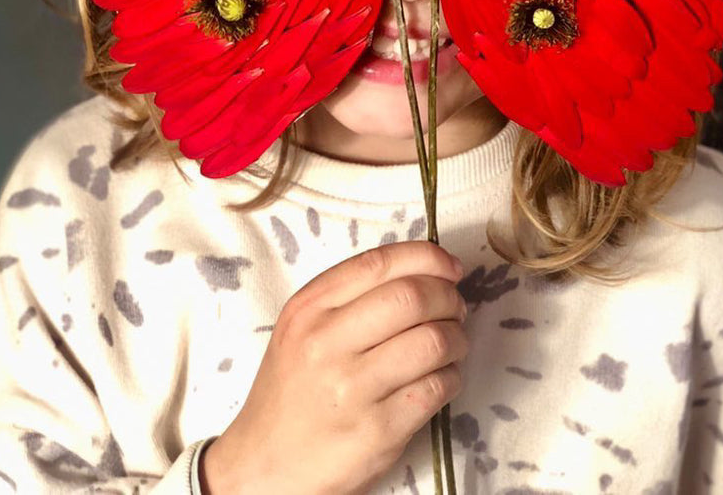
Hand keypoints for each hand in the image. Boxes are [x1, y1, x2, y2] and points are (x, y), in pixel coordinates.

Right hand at [199, 240, 467, 494]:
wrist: (265, 465)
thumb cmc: (293, 390)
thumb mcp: (301, 329)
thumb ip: (349, 296)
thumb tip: (424, 271)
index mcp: (309, 309)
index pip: (379, 263)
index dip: (427, 258)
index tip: (450, 267)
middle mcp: (326, 343)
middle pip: (412, 297)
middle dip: (448, 297)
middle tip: (455, 308)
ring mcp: (352, 389)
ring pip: (432, 341)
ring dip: (457, 339)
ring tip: (452, 344)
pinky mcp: (377, 432)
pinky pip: (436, 388)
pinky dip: (451, 377)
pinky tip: (442, 377)